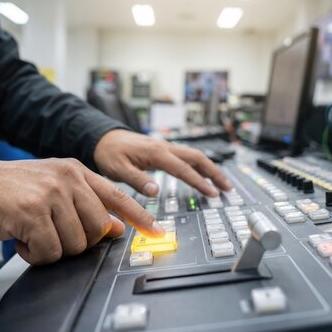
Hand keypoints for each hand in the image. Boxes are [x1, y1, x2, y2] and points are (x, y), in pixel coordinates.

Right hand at [0, 159, 164, 264]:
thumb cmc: (9, 190)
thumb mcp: (51, 188)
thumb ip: (84, 203)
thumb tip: (114, 227)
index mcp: (76, 170)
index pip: (117, 195)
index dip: (140, 216)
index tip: (158, 231)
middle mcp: (68, 177)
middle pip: (98, 228)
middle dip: (79, 242)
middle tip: (53, 235)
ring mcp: (51, 192)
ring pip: (76, 243)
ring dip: (52, 249)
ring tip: (32, 234)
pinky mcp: (33, 211)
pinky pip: (50, 251)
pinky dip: (35, 255)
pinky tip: (21, 239)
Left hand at [94, 130, 231, 196]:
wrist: (103, 137)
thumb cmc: (109, 153)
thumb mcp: (118, 169)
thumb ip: (137, 180)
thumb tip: (156, 191)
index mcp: (156, 153)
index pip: (184, 169)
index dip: (200, 182)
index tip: (213, 194)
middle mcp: (165, 147)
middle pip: (197, 157)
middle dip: (214, 172)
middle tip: (228, 188)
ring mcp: (166, 147)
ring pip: (194, 155)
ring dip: (210, 168)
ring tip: (222, 182)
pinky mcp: (163, 150)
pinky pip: (186, 156)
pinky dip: (199, 165)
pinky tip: (202, 173)